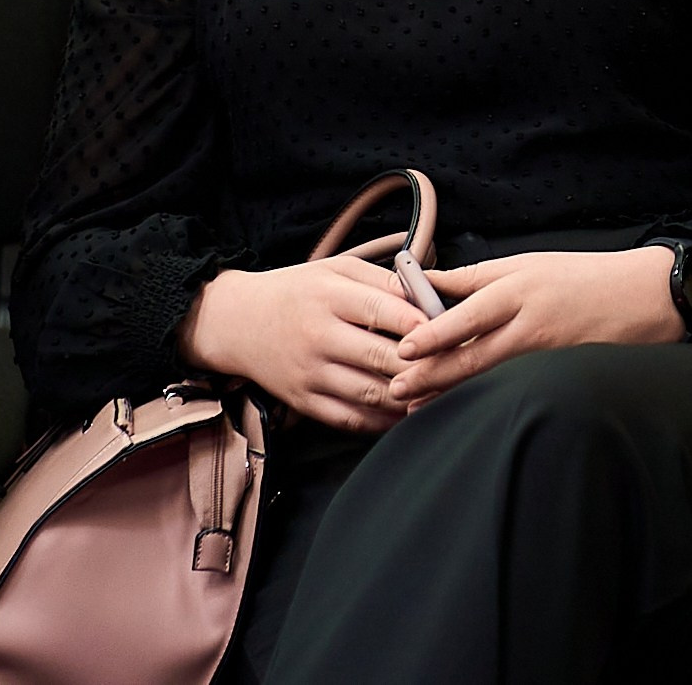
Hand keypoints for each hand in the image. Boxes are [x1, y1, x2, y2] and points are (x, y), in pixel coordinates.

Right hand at [178, 256, 429, 433]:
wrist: (236, 322)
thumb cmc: (296, 291)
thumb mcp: (336, 269)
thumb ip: (382, 281)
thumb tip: (428, 298)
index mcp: (330, 296)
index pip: (383, 311)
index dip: (421, 323)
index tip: (450, 329)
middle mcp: (319, 336)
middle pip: (381, 357)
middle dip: (423, 366)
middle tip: (455, 367)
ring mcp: (310, 373)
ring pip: (370, 393)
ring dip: (409, 398)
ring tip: (439, 393)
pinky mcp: (304, 401)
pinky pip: (350, 419)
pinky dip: (382, 421)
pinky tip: (406, 413)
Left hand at [389, 246, 682, 405]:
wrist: (646, 296)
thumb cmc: (584, 276)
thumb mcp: (529, 263)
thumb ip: (477, 277)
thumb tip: (429, 281)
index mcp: (519, 288)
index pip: (468, 312)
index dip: (434, 333)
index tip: (405, 347)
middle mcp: (531, 322)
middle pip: (472, 353)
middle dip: (431, 374)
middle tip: (397, 386)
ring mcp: (546, 354)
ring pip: (489, 377)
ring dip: (451, 393)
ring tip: (416, 405)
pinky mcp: (561, 375)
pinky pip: (514, 387)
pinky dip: (485, 397)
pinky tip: (462, 408)